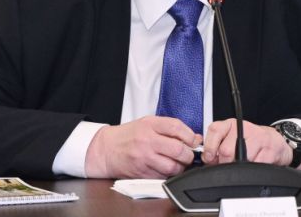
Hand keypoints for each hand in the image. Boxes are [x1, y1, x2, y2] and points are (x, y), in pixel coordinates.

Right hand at [85, 116, 202, 178]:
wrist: (106, 149)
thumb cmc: (128, 136)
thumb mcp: (147, 124)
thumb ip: (169, 128)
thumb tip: (194, 138)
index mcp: (149, 125)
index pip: (177, 128)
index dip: (190, 136)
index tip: (193, 141)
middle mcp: (147, 141)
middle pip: (178, 149)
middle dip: (188, 154)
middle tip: (187, 154)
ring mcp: (144, 158)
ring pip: (173, 167)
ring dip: (180, 167)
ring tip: (177, 162)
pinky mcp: (142, 173)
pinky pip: (163, 176)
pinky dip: (168, 174)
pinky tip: (165, 168)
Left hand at [202, 118, 300, 166]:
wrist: (274, 141)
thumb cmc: (249, 141)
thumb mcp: (231, 138)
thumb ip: (216, 146)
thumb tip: (206, 159)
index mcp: (231, 124)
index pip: (215, 130)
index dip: (209, 147)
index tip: (209, 157)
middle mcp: (244, 128)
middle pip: (226, 151)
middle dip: (224, 163)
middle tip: (227, 165)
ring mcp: (258, 138)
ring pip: (241, 160)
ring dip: (239, 168)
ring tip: (242, 163)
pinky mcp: (269, 150)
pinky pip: (255, 166)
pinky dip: (252, 170)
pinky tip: (254, 164)